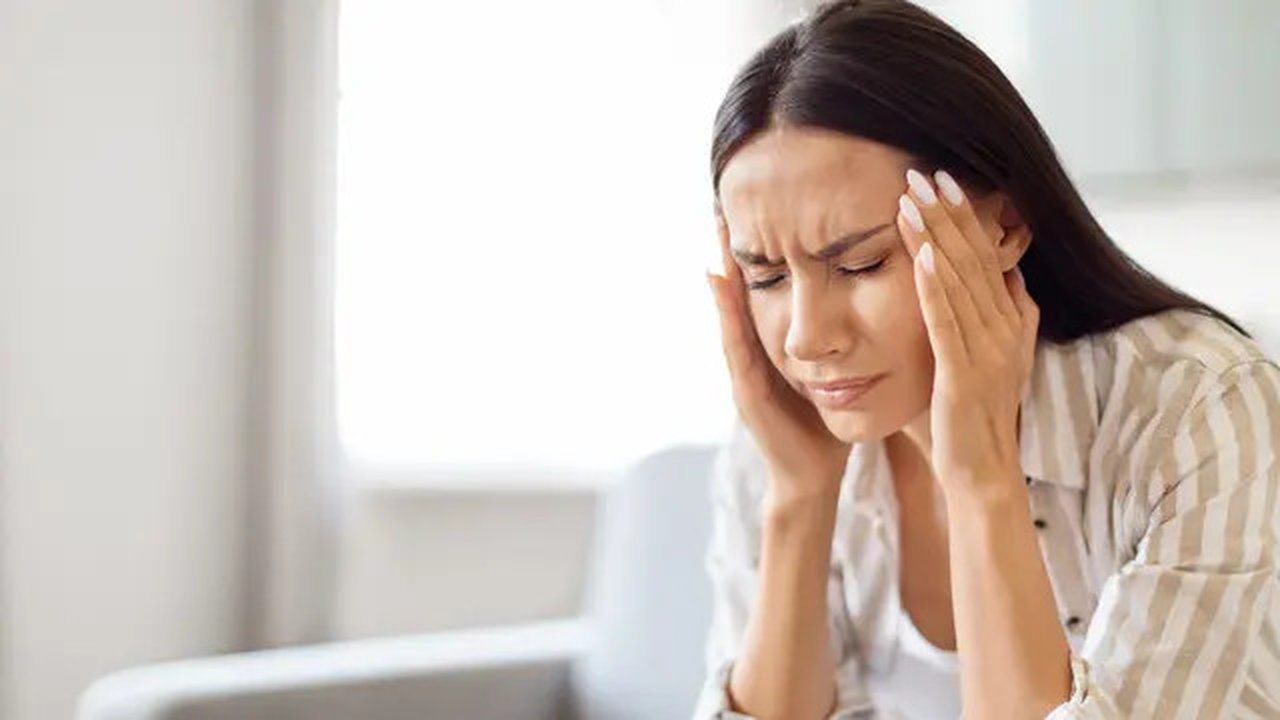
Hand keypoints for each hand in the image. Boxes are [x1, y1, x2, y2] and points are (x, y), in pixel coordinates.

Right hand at [706, 207, 851, 500]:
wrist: (813, 474)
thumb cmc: (827, 422)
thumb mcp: (835, 369)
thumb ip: (841, 337)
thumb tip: (866, 295)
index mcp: (780, 343)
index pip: (773, 284)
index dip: (767, 247)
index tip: (764, 201)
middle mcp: (757, 349)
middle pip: (744, 289)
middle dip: (736, 247)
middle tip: (726, 198)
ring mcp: (746, 367)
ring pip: (733, 307)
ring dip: (724, 267)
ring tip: (718, 225)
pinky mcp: (746, 387)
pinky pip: (735, 341)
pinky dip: (725, 310)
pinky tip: (720, 280)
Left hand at [897, 169, 1038, 497]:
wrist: (982, 473)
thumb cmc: (970, 417)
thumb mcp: (982, 357)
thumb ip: (987, 318)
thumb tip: (996, 277)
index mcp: (1009, 321)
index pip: (987, 256)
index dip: (966, 217)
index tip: (944, 180)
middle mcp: (1005, 329)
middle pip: (974, 258)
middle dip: (948, 213)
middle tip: (923, 171)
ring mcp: (989, 351)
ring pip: (960, 281)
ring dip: (935, 237)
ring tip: (911, 199)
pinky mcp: (964, 373)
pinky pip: (947, 323)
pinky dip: (933, 288)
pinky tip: (919, 256)